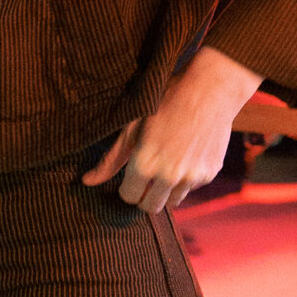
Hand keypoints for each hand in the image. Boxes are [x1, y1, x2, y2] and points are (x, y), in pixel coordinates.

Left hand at [82, 44, 261, 212]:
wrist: (209, 89)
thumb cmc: (165, 102)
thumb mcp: (132, 126)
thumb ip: (111, 159)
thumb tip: (87, 181)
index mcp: (145, 165)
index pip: (128, 197)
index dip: (126, 187)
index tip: (130, 175)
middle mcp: (169, 176)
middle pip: (150, 207)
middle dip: (144, 196)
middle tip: (145, 178)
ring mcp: (192, 177)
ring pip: (173, 201)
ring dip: (166, 190)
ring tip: (166, 164)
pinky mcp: (210, 174)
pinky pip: (191, 188)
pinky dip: (185, 180)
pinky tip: (185, 155)